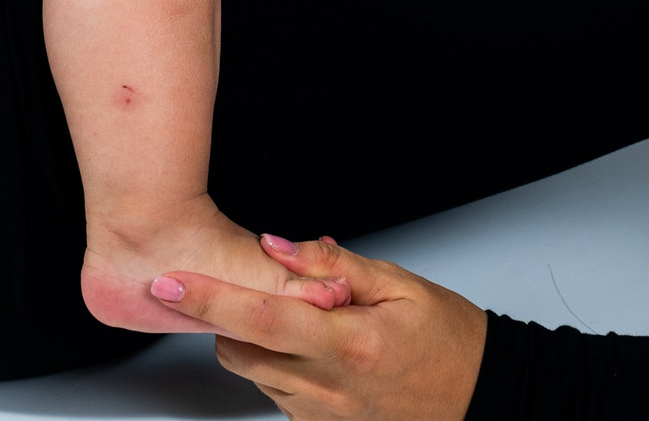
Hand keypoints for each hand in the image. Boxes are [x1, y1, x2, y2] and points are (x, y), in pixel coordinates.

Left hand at [151, 234, 485, 420]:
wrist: (479, 396)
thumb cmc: (447, 338)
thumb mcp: (399, 283)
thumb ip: (332, 264)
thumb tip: (275, 245)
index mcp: (350, 345)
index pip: (261, 319)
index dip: (209, 300)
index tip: (169, 283)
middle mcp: (330, 390)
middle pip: (241, 351)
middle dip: (231, 318)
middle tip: (253, 289)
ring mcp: (322, 418)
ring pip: (255, 373)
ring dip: (260, 342)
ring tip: (306, 321)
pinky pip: (277, 395)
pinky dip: (282, 368)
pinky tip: (317, 353)